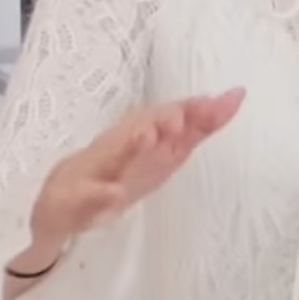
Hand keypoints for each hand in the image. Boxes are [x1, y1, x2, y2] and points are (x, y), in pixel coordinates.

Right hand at [28, 89, 244, 251]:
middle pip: (147, 128)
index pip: (178, 120)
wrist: (64, 201)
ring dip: (132, 144)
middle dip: (165, 119)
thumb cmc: (119, 169)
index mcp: (149, 140)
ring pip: (117, 155)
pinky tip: (113, 194)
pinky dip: (101, 194)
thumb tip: (235, 98)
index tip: (232, 98)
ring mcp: (101, 171)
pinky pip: (91, 196)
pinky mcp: (79, 196)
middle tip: (185, 116)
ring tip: (146, 135)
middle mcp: (126, 148)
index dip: (203, 111)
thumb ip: (197, 127)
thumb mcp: (163, 151)